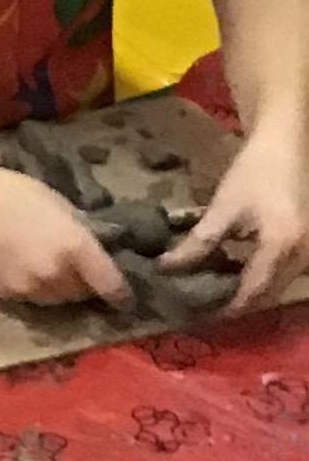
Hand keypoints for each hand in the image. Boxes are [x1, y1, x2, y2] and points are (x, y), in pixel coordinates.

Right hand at [0, 163, 125, 307]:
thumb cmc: (13, 193)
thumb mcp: (59, 205)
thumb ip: (81, 232)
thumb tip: (98, 249)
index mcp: (74, 246)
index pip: (108, 283)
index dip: (121, 294)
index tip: (126, 298)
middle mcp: (54, 274)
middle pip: (81, 294)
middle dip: (84, 284)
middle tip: (78, 269)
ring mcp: (28, 287)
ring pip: (56, 300)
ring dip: (60, 290)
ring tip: (50, 269)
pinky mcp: (6, 294)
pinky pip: (30, 298)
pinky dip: (35, 289)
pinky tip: (23, 267)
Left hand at [163, 119, 308, 310]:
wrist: (286, 143)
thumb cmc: (255, 171)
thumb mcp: (223, 209)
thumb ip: (198, 243)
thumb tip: (166, 269)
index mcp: (281, 246)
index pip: (252, 292)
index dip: (226, 308)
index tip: (199, 317)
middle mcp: (301, 253)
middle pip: (268, 294)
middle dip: (237, 305)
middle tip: (203, 309)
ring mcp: (307, 248)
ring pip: (277, 285)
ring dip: (249, 292)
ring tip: (214, 293)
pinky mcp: (305, 242)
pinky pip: (283, 271)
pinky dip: (259, 277)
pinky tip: (233, 273)